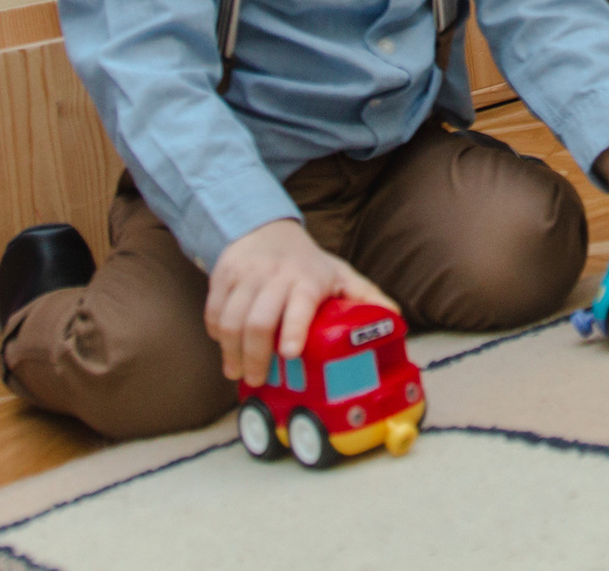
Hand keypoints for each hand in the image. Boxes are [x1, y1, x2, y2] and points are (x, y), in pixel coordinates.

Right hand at [203, 220, 396, 384]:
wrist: (265, 229)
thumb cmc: (307, 263)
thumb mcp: (340, 275)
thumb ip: (366, 298)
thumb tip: (395, 319)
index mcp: (308, 279)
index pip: (300, 304)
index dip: (295, 329)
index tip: (291, 353)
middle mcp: (275, 275)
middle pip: (260, 321)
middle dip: (256, 356)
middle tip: (257, 379)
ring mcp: (246, 274)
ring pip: (231, 319)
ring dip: (231, 352)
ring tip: (237, 371)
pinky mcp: (222, 275)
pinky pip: (213, 310)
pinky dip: (216, 332)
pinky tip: (224, 345)